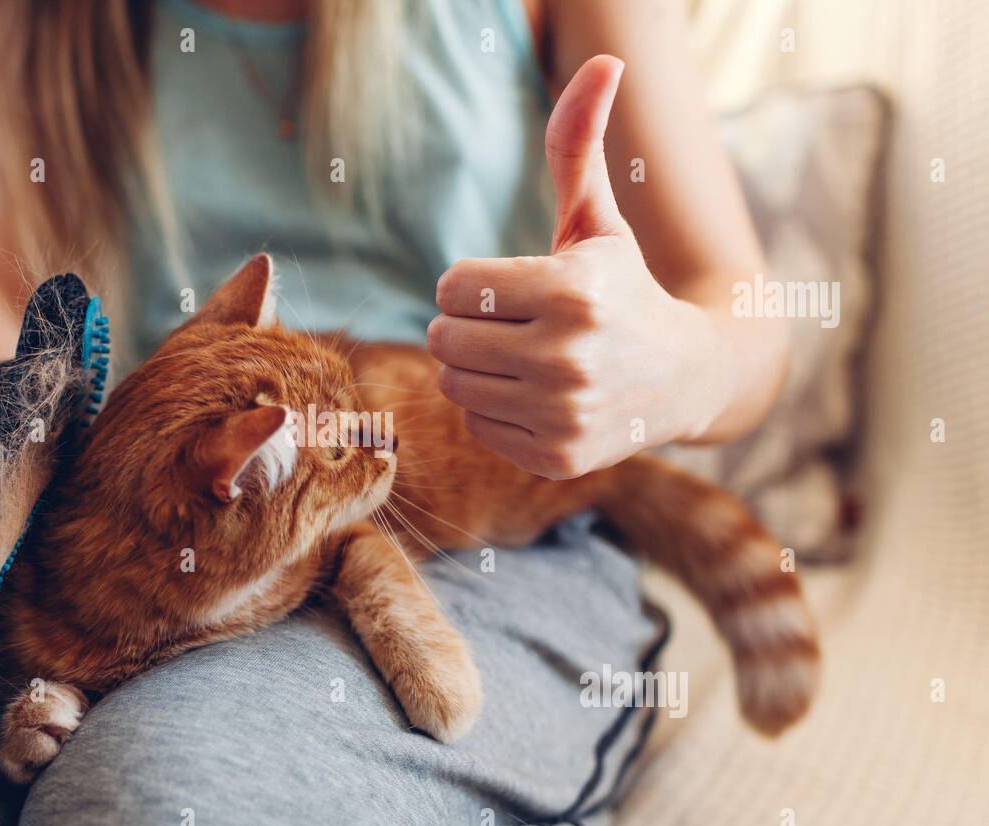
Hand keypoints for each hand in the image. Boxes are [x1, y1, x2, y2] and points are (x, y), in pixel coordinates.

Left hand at [428, 55, 730, 479]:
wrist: (688, 376)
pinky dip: (495, 409)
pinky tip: (539, 396)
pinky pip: (476, 424)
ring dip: (476, 366)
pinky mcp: (558, 458)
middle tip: (512, 324)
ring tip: (523, 357)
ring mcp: (563, 413)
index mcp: (572, 289)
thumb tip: (603, 61)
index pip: (450, 286)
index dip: (471, 282)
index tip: (511, 287)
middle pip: (443, 337)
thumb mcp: (600, 221)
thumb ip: (578, 147)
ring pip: (453, 382)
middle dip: (467, 324)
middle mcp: (567, 355)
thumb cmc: (626, 288)